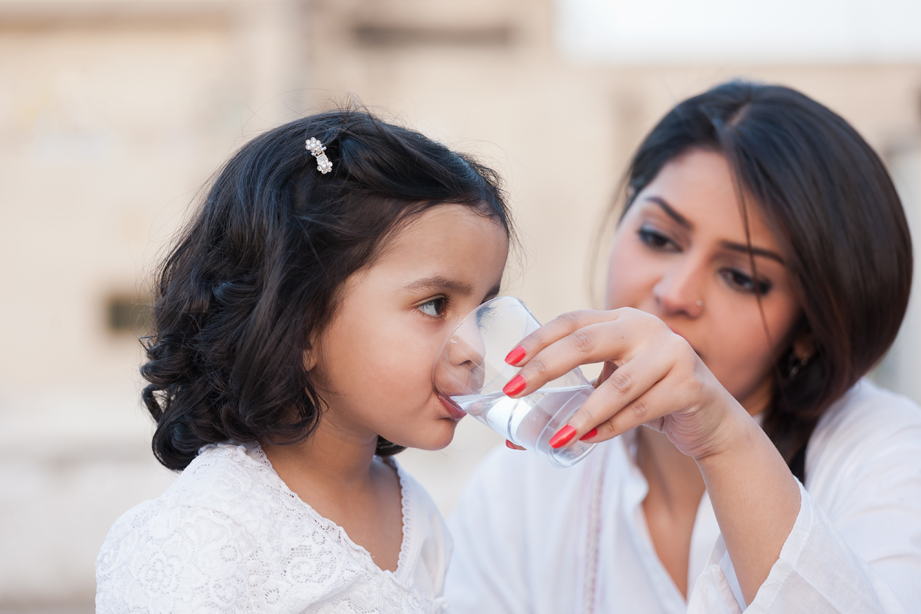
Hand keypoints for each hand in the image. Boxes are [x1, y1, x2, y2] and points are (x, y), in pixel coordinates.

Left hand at [503, 308, 744, 460]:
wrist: (711, 420)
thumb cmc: (651, 399)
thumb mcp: (614, 383)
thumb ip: (577, 391)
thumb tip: (516, 432)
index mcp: (622, 320)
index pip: (572, 321)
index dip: (538, 339)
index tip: (509, 361)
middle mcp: (646, 328)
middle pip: (586, 342)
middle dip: (545, 367)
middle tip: (515, 391)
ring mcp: (672, 353)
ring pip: (617, 385)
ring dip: (582, 414)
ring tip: (555, 437)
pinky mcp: (690, 385)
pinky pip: (642, 410)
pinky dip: (612, 427)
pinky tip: (589, 440)